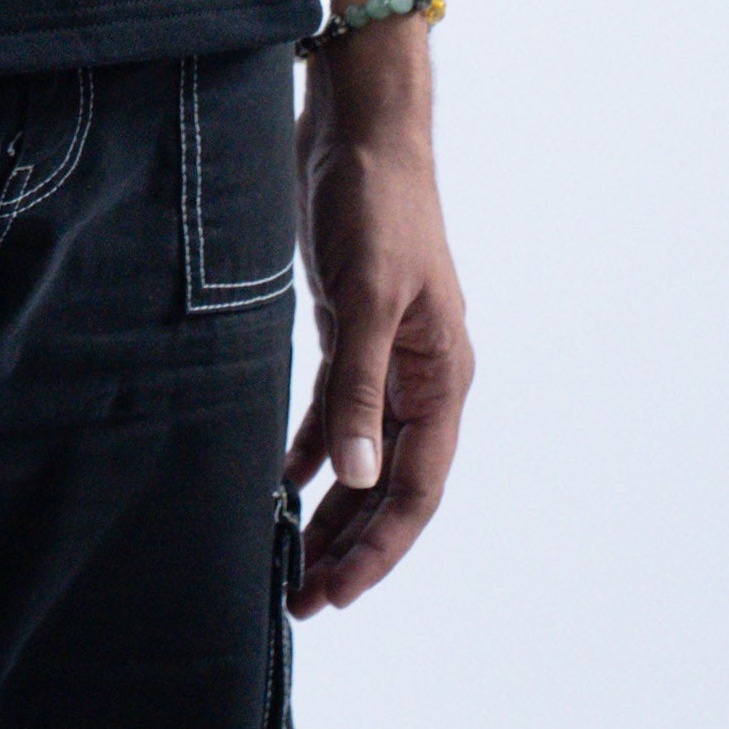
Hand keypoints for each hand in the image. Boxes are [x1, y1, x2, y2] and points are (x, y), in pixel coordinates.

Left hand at [282, 36, 474, 617]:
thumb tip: (351, 481)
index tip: (338, 592)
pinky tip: (284, 483)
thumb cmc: (378, 206)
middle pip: (390, 482)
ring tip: (294, 561)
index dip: (380, 545)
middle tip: (306, 599)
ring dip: (332, 506)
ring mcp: (386, 353)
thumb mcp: (368, 300)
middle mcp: (421, 375)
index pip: (417, 487)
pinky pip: (336, 410)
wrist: (361, 129)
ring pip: (361, 454)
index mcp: (443, 376)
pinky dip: (312, 448)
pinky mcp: (351, 328)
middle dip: (353, 542)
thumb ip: (358, 391)